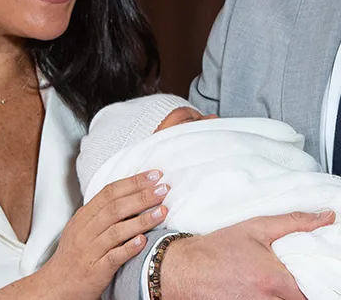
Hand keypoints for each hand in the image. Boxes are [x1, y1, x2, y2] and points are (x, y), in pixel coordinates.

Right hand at [39, 170, 168, 299]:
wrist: (56, 285)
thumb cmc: (74, 256)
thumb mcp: (83, 228)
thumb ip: (102, 213)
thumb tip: (131, 195)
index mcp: (84, 216)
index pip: (109, 192)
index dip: (132, 182)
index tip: (153, 175)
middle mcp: (86, 230)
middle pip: (115, 208)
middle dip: (141, 196)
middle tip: (163, 189)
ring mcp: (90, 250)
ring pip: (116, 230)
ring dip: (142, 220)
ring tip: (162, 211)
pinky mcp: (95, 270)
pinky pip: (113, 257)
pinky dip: (129, 248)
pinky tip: (143, 241)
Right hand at [160, 210, 336, 298]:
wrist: (183, 268)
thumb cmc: (217, 248)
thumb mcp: (254, 228)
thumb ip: (293, 223)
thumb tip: (326, 217)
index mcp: (274, 280)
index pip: (314, 293)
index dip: (315, 286)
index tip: (310, 277)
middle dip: (298, 292)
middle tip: (287, 279)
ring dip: (282, 296)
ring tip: (269, 284)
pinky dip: (266, 299)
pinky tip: (255, 290)